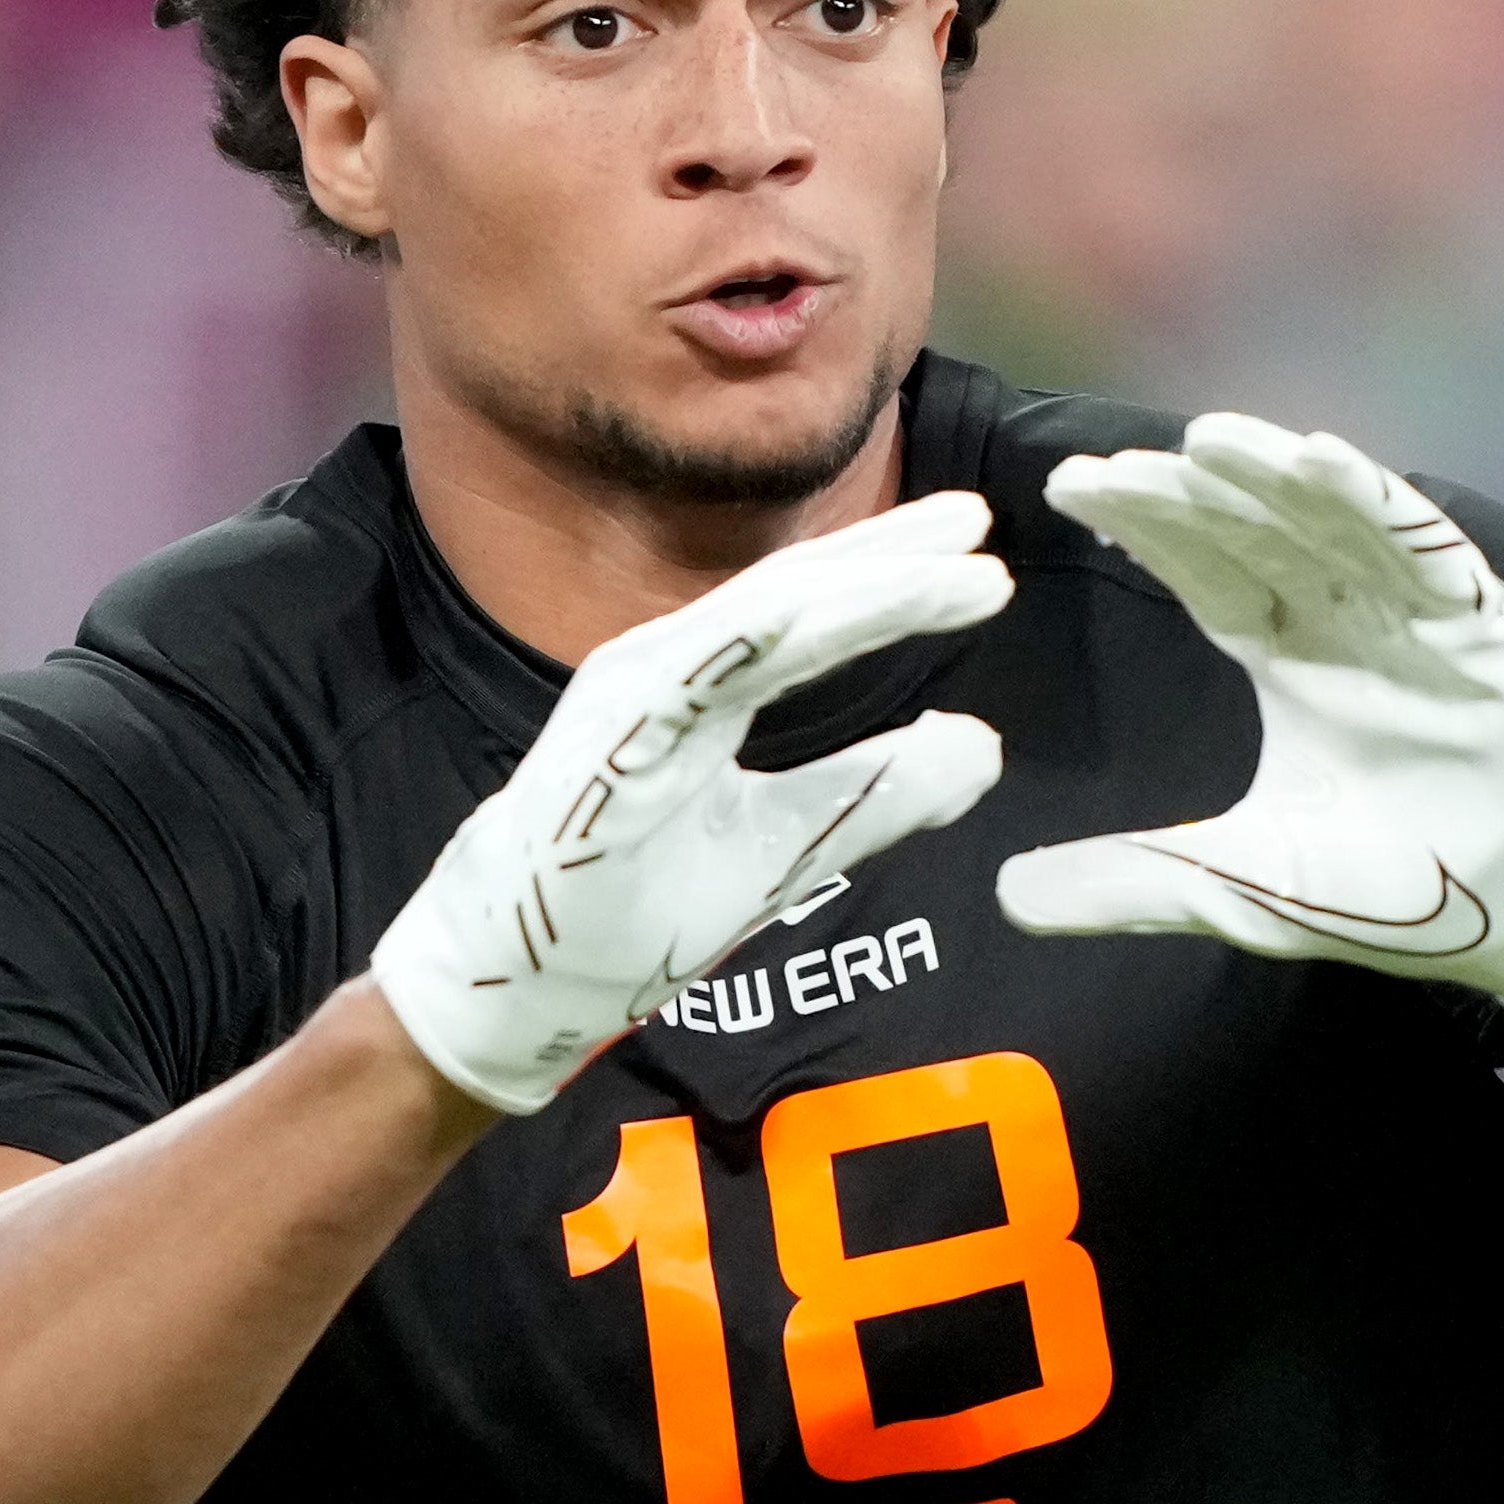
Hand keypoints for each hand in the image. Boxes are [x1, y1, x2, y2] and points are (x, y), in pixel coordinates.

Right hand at [371, 492, 1012, 1112]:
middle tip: (977, 519)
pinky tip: (814, 607)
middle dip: (886, 553)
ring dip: (853, 589)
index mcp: (704, 689)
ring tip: (945, 568)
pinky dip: (747, 635)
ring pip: (753, 620)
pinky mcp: (599, 746)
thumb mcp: (788, 849)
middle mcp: (665, 672)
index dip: (896, 583)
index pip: (813, 616)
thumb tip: (982, 745)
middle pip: (791, 593)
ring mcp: (627, 699)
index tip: (983, 564)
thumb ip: (877, 795)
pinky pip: (680, 678)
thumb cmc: (632, 910)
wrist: (519, 984)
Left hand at [997, 414, 1503, 1015]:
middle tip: (1113, 461)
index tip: (1072, 486)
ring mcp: (1419, 617)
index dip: (1147, 527)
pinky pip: (1428, 550)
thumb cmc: (1412, 890)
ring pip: (1335, 522)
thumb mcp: (1247, 888)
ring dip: (1276, 478)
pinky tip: (1327, 463)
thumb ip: (1134, 883)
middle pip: (1257, 532)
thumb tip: (1004, 896)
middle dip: (1188, 492)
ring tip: (1209, 439)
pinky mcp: (1486, 628)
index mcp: (1293, 659)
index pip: (1206, 572)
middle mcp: (1350, 620)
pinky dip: (1380, 506)